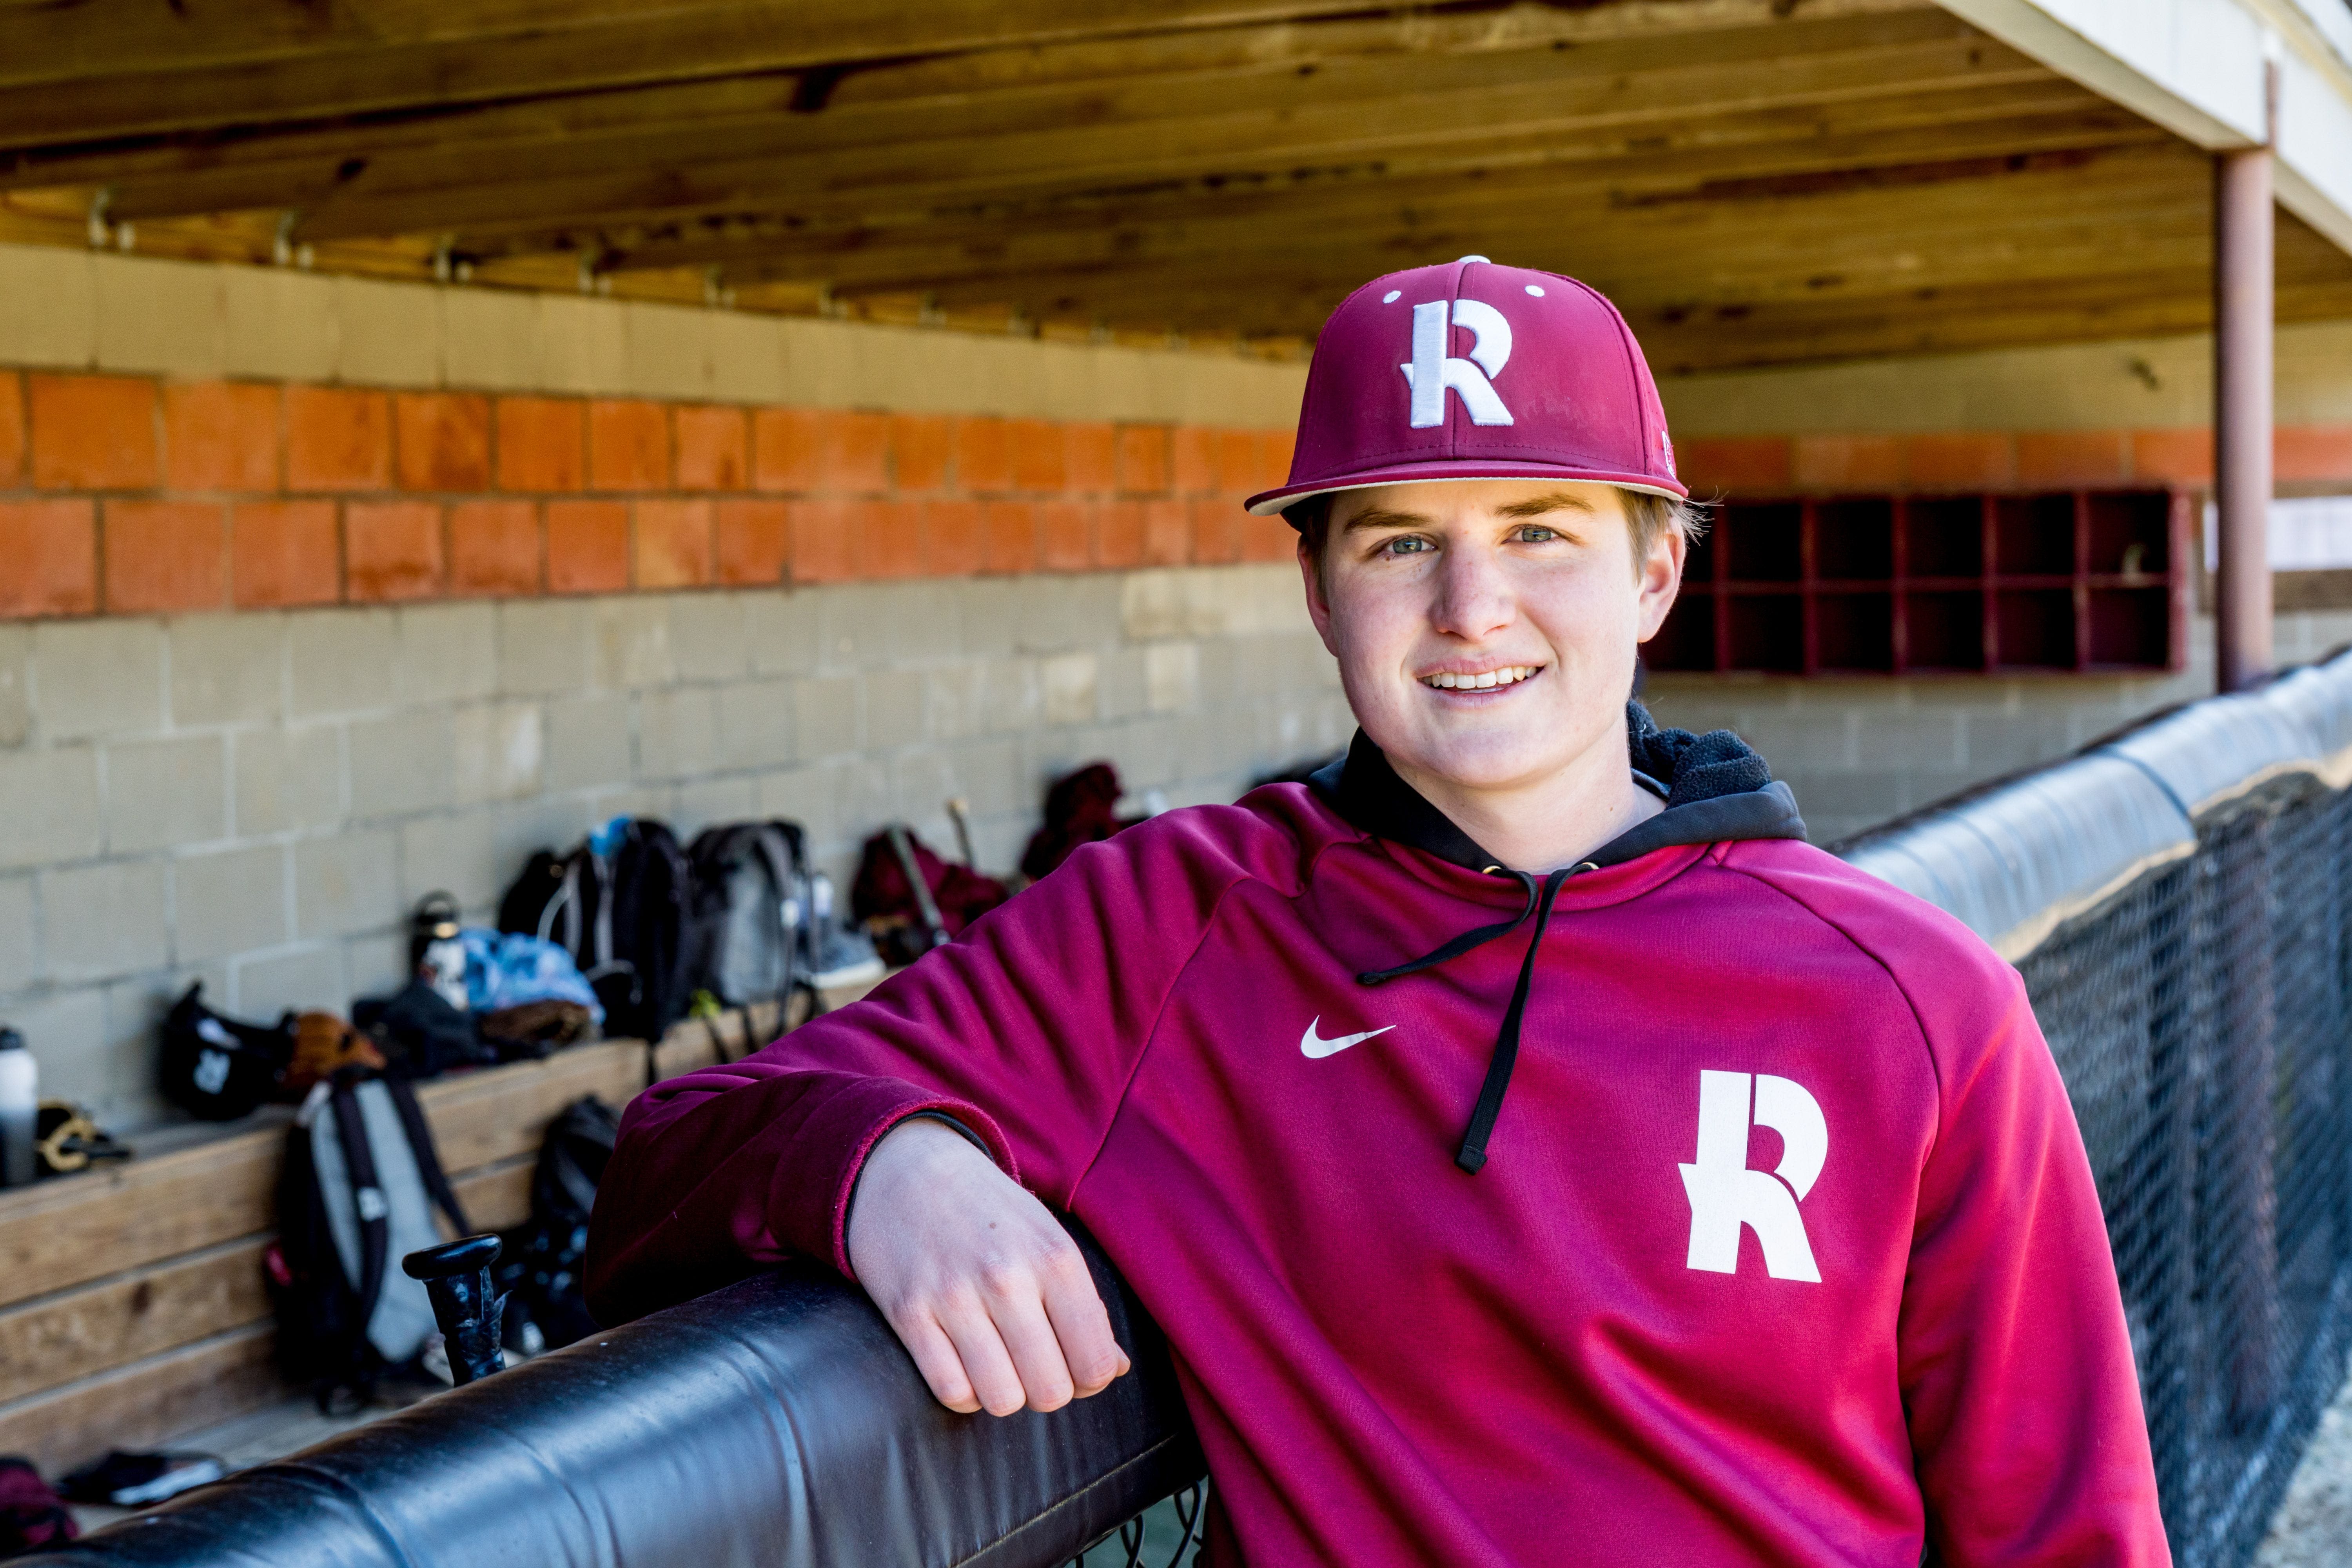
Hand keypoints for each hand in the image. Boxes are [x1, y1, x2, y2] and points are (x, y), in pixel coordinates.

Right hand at [845, 1117, 1130, 1415]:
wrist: (908, 1168)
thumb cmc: (990, 1214)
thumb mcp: (1049, 1241)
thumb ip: (1087, 1306)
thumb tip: (1118, 1369)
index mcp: (1055, 1258)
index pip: (1096, 1362)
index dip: (1092, 1379)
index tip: (1076, 1364)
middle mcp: (1008, 1277)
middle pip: (1051, 1392)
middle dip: (1049, 1390)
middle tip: (1035, 1365)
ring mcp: (954, 1296)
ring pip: (1002, 1400)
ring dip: (1006, 1394)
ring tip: (1000, 1364)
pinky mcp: (908, 1312)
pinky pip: (951, 1391)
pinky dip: (964, 1392)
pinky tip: (965, 1365)